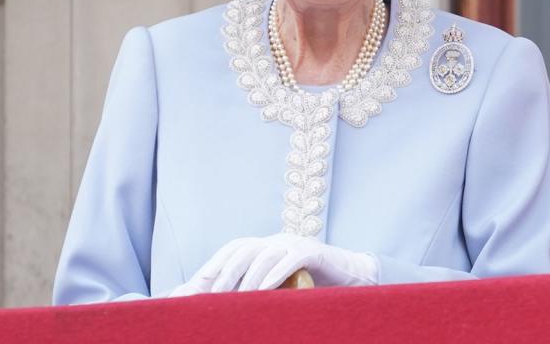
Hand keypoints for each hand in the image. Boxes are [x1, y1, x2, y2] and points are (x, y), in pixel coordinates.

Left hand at [168, 233, 378, 295]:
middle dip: (226, 271)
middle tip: (213, 295)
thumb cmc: (312, 286)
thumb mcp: (281, 287)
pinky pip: (291, 258)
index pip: (235, 248)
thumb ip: (259, 291)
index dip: (216, 263)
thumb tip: (227, 309)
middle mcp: (277, 240)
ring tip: (239, 298)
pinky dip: (277, 272)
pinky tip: (266, 288)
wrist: (352, 277)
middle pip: (244, 249)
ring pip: (265, 253)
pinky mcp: (313, 251)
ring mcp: (295, 243)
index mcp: (266, 245)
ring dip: (249, 277)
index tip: (197, 284)